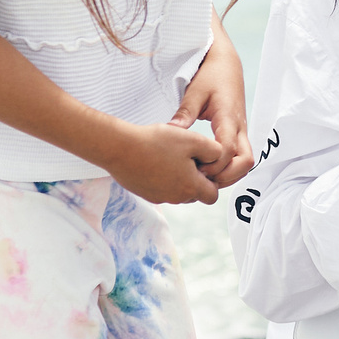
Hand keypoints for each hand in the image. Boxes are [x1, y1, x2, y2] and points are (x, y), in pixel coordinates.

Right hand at [102, 122, 227, 205]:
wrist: (119, 148)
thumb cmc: (156, 142)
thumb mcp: (193, 140)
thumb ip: (214, 151)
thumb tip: (219, 159)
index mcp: (190, 188)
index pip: (212, 195)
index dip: (213, 180)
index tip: (204, 162)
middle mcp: (175, 198)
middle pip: (195, 194)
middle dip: (196, 179)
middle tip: (187, 156)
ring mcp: (158, 197)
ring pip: (178, 191)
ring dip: (179, 178)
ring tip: (170, 155)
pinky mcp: (144, 193)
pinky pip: (161, 188)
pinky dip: (162, 177)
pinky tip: (155, 158)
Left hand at [171, 39, 253, 187]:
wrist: (226, 65)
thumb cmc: (211, 76)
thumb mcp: (194, 92)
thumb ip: (184, 113)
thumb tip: (172, 132)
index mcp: (228, 118)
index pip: (228, 150)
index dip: (213, 165)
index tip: (194, 168)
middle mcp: (239, 127)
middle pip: (245, 162)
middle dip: (226, 176)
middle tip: (203, 178)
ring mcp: (242, 132)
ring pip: (246, 163)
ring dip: (229, 175)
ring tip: (204, 177)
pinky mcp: (239, 134)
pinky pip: (241, 158)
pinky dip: (230, 168)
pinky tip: (210, 168)